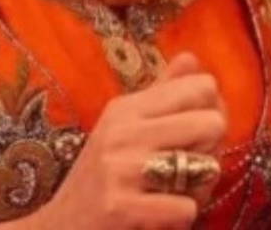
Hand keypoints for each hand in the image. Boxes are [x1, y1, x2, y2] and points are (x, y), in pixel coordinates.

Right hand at [19, 52, 226, 229]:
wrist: (58, 227)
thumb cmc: (100, 176)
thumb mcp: (123, 127)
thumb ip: (161, 93)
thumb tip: (192, 58)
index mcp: (126, 108)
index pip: (201, 87)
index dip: (212, 110)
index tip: (196, 132)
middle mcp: (123, 132)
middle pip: (212, 123)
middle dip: (212, 150)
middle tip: (190, 167)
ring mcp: (121, 170)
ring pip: (206, 166)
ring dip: (200, 187)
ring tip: (176, 192)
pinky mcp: (121, 208)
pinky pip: (187, 207)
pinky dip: (181, 217)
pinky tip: (161, 216)